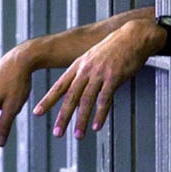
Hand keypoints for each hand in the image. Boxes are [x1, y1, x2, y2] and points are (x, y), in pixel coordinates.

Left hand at [32, 18, 164, 137]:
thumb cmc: (113, 48)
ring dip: (81, 120)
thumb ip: (84, 72)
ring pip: (86, 100)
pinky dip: (100, 114)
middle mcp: (86, 70)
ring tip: (78, 135)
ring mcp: (100, 74)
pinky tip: (97, 126)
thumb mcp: (92, 57)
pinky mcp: (114, 77)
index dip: (48, 100)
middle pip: (71, 96)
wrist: (133, 36)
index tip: (37, 113)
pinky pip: (105, 99)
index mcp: (78, 66)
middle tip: (57, 133)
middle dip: (63, 116)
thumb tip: (76, 88)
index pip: (59, 86)